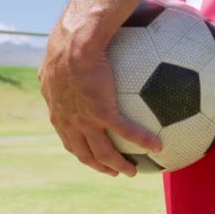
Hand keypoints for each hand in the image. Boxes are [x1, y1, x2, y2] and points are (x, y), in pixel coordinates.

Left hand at [39, 26, 161, 176]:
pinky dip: (142, 142)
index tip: (92, 156)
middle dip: (98, 165)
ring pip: (103, 152)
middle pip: (84, 152)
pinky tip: (157, 147)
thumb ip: (62, 72)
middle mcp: (69, 121)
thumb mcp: (57, 61)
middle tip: (112, 171)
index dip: (81, 150)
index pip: (69, 138)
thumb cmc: (68, 44)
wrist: (75, 42)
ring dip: (118, 165)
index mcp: (59, 111)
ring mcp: (85, 119)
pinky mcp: (102, 112)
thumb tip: (70, 67)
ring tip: (133, 171)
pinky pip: (127, 132)